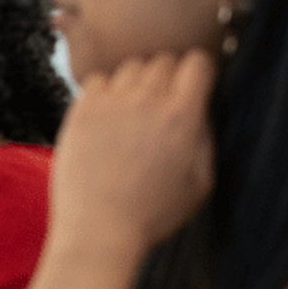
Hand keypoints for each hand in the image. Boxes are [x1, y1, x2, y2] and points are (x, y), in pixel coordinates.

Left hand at [53, 49, 217, 249]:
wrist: (99, 229)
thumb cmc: (152, 213)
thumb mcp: (200, 182)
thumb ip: (206, 138)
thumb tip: (202, 109)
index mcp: (182, 116)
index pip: (197, 62)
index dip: (198, 71)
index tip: (193, 85)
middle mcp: (147, 101)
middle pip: (163, 59)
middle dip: (168, 76)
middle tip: (162, 104)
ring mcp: (110, 103)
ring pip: (130, 66)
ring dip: (136, 82)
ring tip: (134, 112)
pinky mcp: (81, 111)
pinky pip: (97, 80)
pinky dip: (105, 91)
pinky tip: (108, 115)